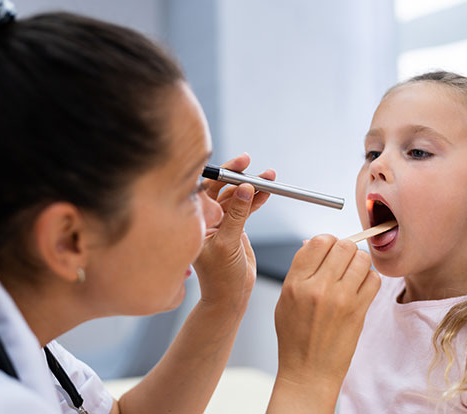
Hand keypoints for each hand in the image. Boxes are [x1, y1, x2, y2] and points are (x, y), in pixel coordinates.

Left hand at [192, 153, 275, 307]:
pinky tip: (267, 194)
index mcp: (196, 220)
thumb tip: (244, 188)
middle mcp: (206, 218)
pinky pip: (245, 208)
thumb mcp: (229, 243)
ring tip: (270, 179)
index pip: (206, 187)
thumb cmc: (220, 277)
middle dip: (239, 177)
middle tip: (254, 168)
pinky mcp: (234, 227)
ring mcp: (220, 222)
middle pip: (222, 188)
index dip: (222, 173)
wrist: (230, 296)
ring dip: (252, 188)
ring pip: (236, 197)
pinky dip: (256, 200)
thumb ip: (237, 215)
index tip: (239, 165)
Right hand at [270, 235, 379, 409]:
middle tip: (343, 263)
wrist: (308, 372)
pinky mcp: (358, 311)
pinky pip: (374, 279)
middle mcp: (317, 287)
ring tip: (353, 275)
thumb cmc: (295, 337)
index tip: (329, 252)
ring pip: (362, 259)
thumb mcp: (285, 300)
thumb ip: (300, 270)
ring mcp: (340, 299)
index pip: (318, 241)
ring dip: (360, 263)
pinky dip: (370, 280)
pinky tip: (360, 289)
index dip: (327, 242)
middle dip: (346, 250)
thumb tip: (314, 243)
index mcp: (295, 282)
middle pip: (343, 245)